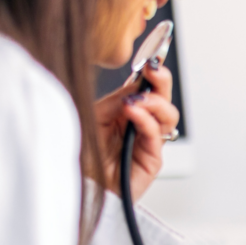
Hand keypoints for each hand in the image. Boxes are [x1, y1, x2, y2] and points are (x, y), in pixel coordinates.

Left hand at [94, 61, 178, 200]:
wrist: (77, 186)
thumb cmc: (83, 156)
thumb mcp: (93, 117)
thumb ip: (114, 101)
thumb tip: (134, 86)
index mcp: (128, 113)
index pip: (148, 88)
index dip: (152, 73)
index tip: (151, 58)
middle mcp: (142, 126)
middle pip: (164, 99)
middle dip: (162, 82)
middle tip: (154, 70)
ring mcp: (148, 143)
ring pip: (168, 117)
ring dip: (155, 102)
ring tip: (137, 99)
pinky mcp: (151, 161)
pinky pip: (156, 137)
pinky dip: (146, 121)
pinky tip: (133, 112)